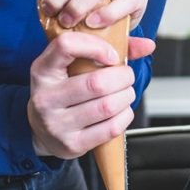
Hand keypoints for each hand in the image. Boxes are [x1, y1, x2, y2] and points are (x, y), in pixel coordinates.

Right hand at [27, 30, 155, 158]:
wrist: (41, 130)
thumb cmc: (64, 90)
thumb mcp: (73, 66)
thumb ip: (108, 49)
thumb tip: (148, 45)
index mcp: (43, 70)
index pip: (66, 46)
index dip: (96, 46)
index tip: (112, 56)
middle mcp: (45, 97)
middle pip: (96, 83)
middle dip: (123, 77)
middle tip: (126, 77)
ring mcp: (56, 123)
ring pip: (107, 106)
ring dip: (126, 97)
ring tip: (125, 93)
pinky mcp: (71, 144)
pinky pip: (110, 128)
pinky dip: (125, 116)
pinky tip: (121, 110)